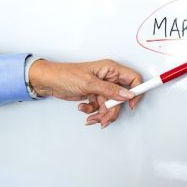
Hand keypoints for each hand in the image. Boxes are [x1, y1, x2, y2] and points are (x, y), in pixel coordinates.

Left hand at [28, 59, 142, 127]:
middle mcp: (108, 78)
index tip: (130, 105)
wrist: (49, 82)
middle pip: (122, 98)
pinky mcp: (94, 95)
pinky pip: (101, 107)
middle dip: (113, 110)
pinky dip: (93, 112)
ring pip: (111, 105)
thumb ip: (110, 90)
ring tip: (91, 117)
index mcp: (110, 69)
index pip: (133, 78)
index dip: (136, 92)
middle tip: (104, 117)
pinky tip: (83, 110)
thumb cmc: (66, 75)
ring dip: (102, 114)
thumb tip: (127, 94)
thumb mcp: (89, 83)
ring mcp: (101, 87)